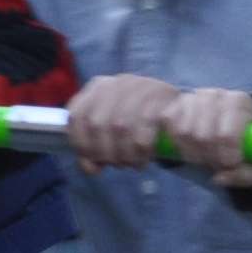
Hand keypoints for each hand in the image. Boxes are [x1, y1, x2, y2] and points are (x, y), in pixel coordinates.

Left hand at [67, 74, 190, 173]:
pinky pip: (143, 130)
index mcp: (97, 88)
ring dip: (124, 154)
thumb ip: (95, 148)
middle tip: (117, 165)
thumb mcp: (112, 131)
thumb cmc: (138, 121)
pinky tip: (145, 158)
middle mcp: (115, 84)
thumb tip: (90, 169)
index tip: (93, 161)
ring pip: (119, 127)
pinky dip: (140, 151)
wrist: (176, 106)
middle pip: (96, 124)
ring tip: (132, 164)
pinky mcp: (159, 97)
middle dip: (105, 152)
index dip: (80, 144)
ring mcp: (138, 87)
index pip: (76, 116)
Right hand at [162, 87, 251, 188]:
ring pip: (183, 131)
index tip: (230, 165)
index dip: (226, 158)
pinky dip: (176, 142)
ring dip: (192, 153)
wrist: (239, 118)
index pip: (226, 135)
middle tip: (217, 165)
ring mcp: (195, 97)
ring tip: (204, 158)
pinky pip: (168, 122)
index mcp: (240, 103)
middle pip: (203, 136)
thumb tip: (219, 178)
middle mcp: (216, 96)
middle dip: (209, 158)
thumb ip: (245, 175)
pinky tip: (190, 149)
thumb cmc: (250, 142)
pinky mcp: (178, 103)